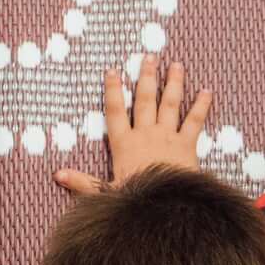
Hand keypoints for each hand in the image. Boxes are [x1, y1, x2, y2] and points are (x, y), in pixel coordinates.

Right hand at [56, 55, 210, 194]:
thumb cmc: (136, 200)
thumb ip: (82, 182)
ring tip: (176, 65)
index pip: (115, 111)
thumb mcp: (104, 194)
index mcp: (124, 144)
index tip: (113, 71)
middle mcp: (145, 134)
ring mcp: (167, 137)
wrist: (166, 208)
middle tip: (149, 57)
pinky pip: (195, 121)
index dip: (113, 90)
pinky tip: (207, 92)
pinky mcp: (187, 145)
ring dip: (173, 83)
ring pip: (170, 104)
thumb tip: (57, 175)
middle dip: (146, 77)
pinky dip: (201, 106)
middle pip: (144, 100)